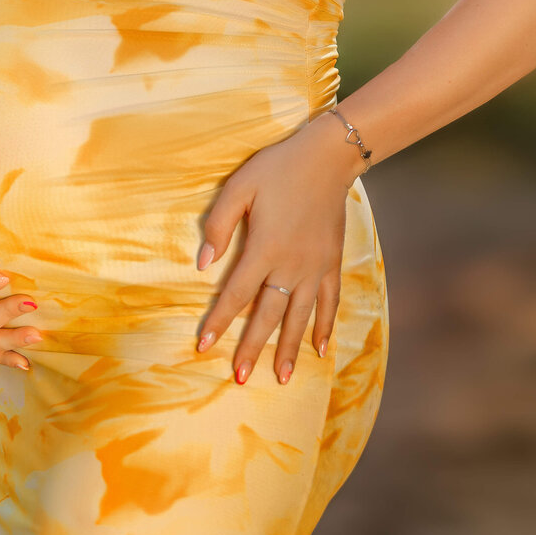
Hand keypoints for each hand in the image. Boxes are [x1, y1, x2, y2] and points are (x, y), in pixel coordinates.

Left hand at [194, 117, 358, 384]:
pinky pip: (330, 302)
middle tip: (238, 378)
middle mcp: (291, 265)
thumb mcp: (239, 187)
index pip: (235, 295)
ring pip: (300, 317)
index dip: (218, 322)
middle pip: (267, 316)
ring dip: (290, 349)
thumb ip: (219, 225)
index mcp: (264, 248)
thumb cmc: (278, 168)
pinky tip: (322, 349)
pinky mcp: (333, 262)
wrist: (328, 157)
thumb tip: (202, 264)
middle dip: (251, 348)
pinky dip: (325, 326)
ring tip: (282, 378)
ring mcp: (315, 267)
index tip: (203, 346)